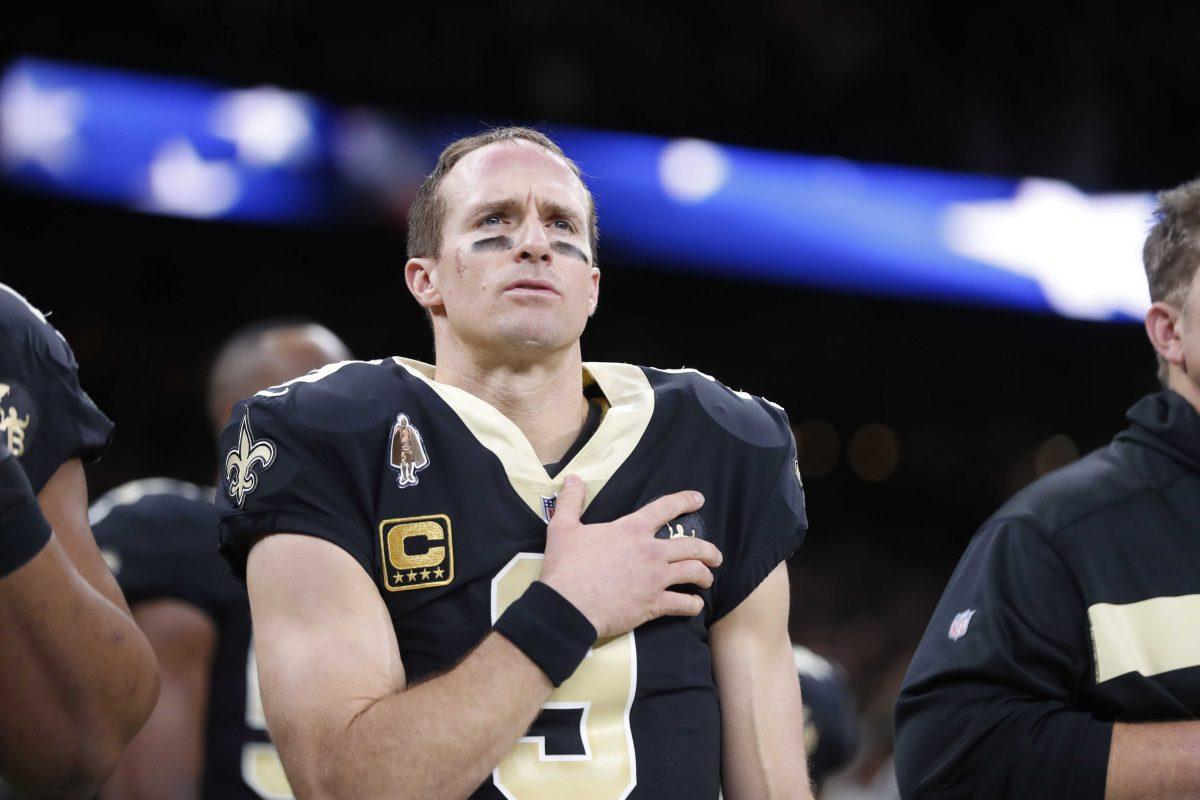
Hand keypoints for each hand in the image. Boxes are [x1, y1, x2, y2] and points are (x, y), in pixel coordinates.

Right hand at [540, 475, 722, 637]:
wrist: (569, 605)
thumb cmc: (566, 566)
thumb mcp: (563, 528)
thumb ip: (570, 501)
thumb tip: (572, 478)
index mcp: (631, 530)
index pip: (665, 508)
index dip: (684, 500)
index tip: (699, 499)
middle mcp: (650, 552)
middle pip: (691, 545)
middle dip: (708, 550)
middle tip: (715, 555)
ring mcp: (655, 579)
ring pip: (693, 572)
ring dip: (705, 575)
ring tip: (708, 578)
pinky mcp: (653, 604)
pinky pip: (683, 604)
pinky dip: (693, 605)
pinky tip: (695, 605)